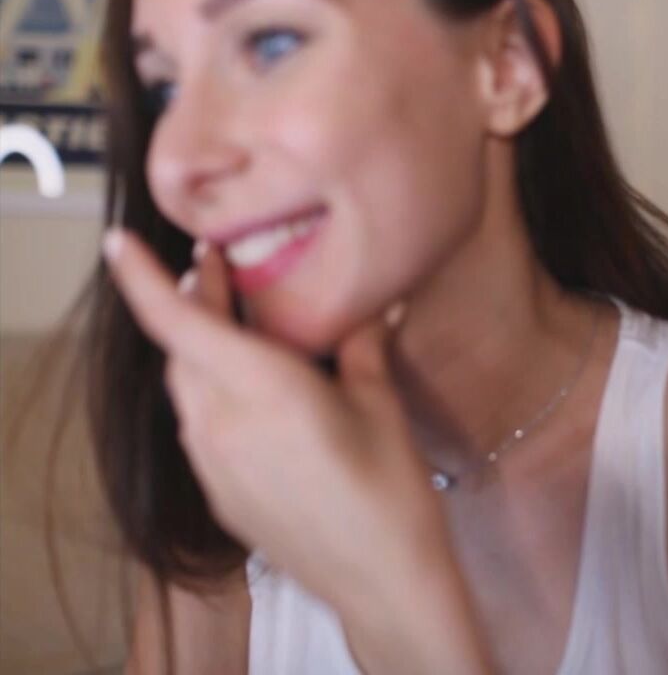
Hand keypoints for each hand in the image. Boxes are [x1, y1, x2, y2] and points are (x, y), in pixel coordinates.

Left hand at [100, 228, 448, 621]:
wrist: (381, 580)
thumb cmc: (390, 491)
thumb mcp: (381, 404)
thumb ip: (362, 343)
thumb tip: (371, 302)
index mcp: (262, 390)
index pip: (179, 323)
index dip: (141, 278)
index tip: (120, 243)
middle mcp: (222, 424)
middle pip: (182, 349)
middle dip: (191, 302)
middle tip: (216, 268)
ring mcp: (213, 464)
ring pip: (187, 388)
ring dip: (198, 348)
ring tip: (231, 324)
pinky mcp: (218, 493)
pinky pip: (198, 427)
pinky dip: (210, 392)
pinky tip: (248, 392)